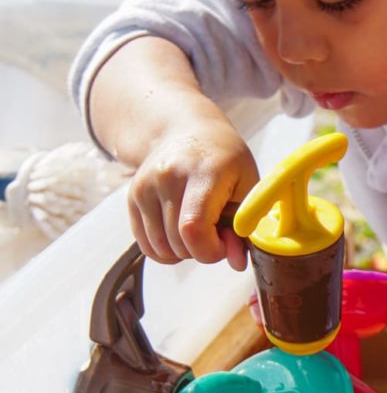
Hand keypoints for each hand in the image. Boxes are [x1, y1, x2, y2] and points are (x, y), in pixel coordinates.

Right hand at [127, 116, 258, 266]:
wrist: (186, 129)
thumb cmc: (224, 158)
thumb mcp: (247, 183)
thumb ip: (245, 225)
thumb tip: (237, 263)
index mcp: (203, 171)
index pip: (194, 228)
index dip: (211, 250)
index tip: (226, 243)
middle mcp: (168, 176)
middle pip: (178, 242)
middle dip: (202, 250)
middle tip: (218, 232)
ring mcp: (145, 186)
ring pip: (160, 249)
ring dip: (184, 251)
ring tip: (200, 227)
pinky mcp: (132, 197)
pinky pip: (146, 245)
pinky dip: (166, 250)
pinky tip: (181, 231)